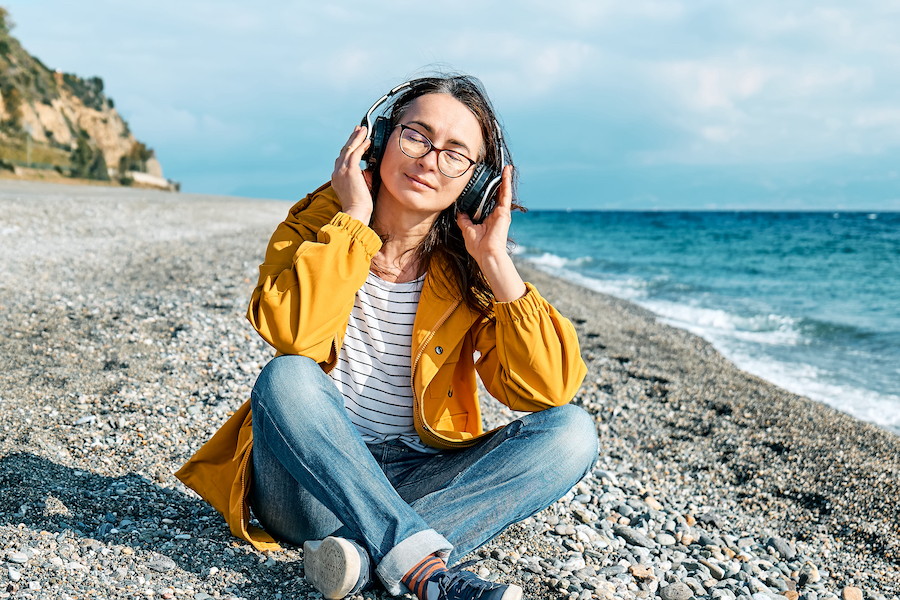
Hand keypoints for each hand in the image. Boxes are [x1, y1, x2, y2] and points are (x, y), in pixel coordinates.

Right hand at [332, 125, 372, 223]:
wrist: (355, 213)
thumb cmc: (359, 206)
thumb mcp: (360, 188)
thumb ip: (362, 178)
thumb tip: (369, 170)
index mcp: (337, 177)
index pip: (342, 158)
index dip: (349, 148)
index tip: (355, 141)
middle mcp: (337, 172)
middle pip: (344, 150)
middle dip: (352, 139)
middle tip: (359, 129)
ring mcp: (342, 171)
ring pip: (349, 149)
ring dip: (357, 138)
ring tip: (364, 130)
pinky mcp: (350, 171)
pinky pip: (356, 153)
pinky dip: (362, 145)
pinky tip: (367, 141)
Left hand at [457, 166, 526, 301]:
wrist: (487, 254)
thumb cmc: (478, 247)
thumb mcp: (467, 230)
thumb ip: (463, 219)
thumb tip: (459, 211)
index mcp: (489, 218)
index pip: (489, 201)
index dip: (489, 192)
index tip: (486, 182)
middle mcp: (497, 214)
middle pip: (498, 194)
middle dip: (499, 183)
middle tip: (498, 171)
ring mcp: (501, 212)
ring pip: (503, 192)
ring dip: (505, 179)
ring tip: (505, 168)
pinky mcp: (504, 211)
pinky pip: (505, 193)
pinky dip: (506, 182)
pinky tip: (506, 172)